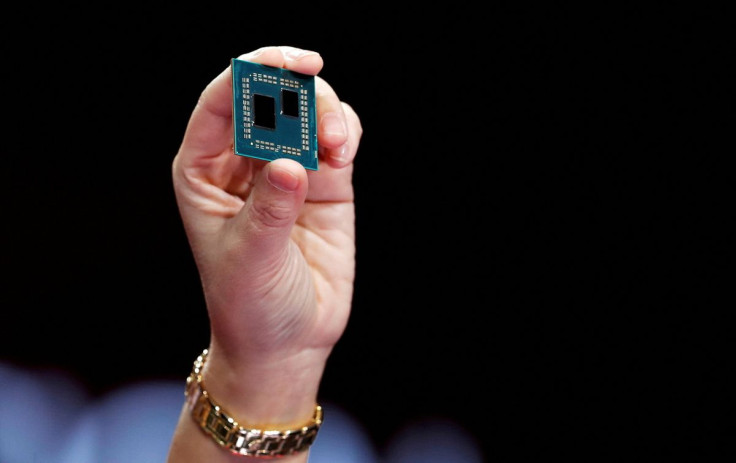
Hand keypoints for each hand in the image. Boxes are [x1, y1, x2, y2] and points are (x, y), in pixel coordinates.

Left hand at [170, 45, 361, 434]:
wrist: (288, 339)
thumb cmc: (250, 304)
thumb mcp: (251, 259)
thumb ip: (270, 209)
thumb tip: (292, 163)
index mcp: (204, 171)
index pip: (221, 103)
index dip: (253, 73)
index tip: (292, 66)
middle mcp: (243, 162)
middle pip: (269, 98)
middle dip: (299, 96)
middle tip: (323, 128)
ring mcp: (286, 169)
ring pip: (308, 111)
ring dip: (329, 115)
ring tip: (339, 149)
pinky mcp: (324, 183)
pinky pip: (338, 137)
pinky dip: (347, 132)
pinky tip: (345, 152)